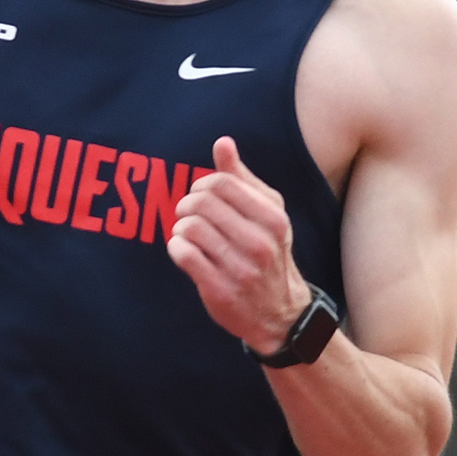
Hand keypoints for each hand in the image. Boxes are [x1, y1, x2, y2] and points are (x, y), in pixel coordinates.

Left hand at [167, 136, 311, 353]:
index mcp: (272, 218)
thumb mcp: (266, 213)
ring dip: (181, 228)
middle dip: (187, 205)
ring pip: (189, 228)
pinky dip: (176, 248)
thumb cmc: (268, 253)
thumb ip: (242, 178)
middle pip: (201, 203)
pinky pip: (183, 255)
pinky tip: (184, 251)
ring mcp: (240, 269)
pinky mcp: (220, 291)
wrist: (280, 313)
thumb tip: (222, 142)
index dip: (201, 185)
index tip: (200, 197)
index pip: (220, 183)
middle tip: (188, 215)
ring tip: (188, 234)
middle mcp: (259, 243)